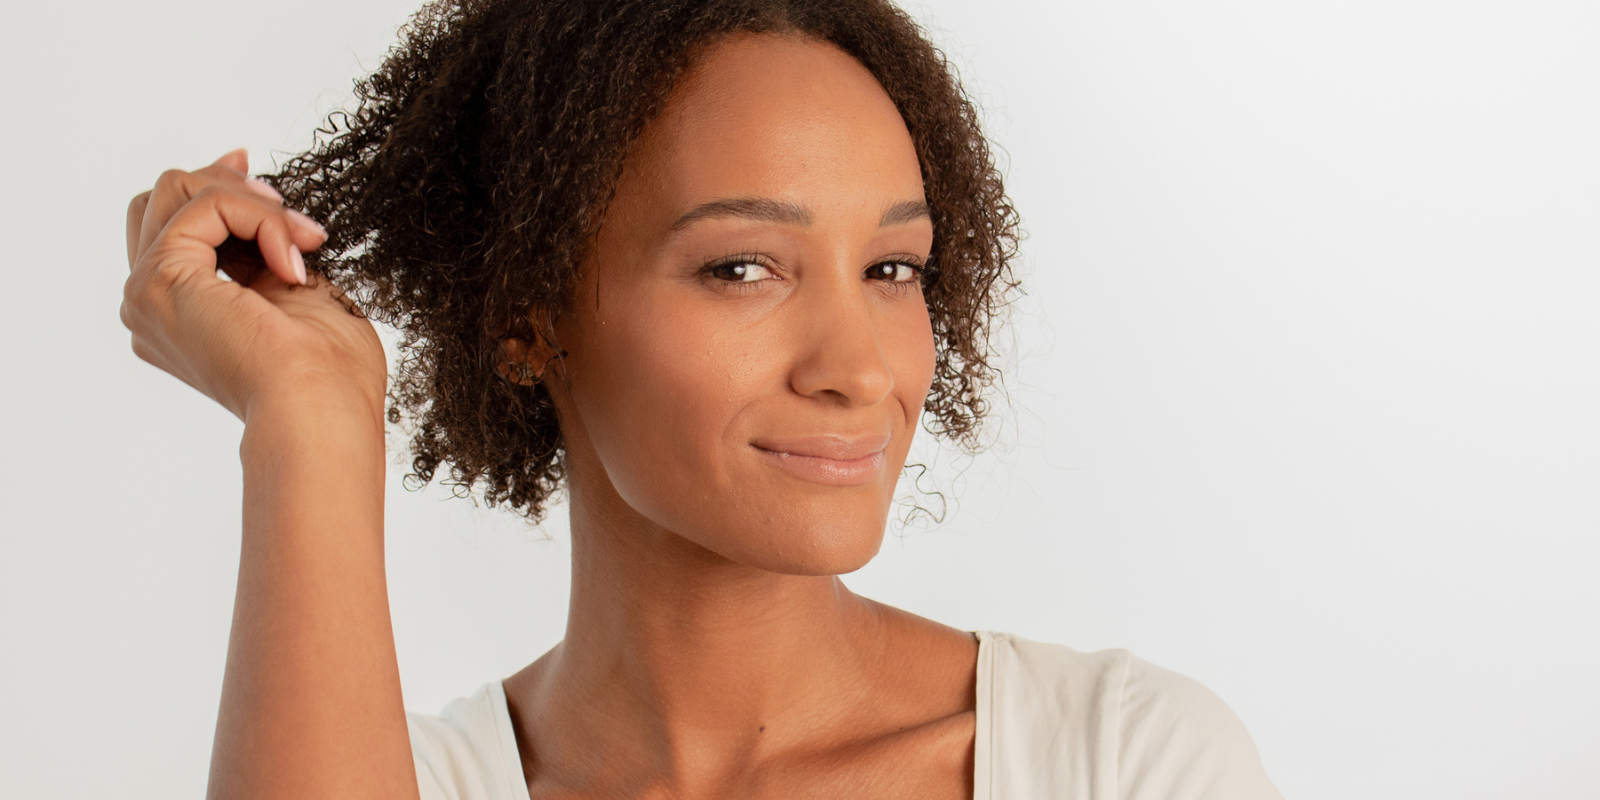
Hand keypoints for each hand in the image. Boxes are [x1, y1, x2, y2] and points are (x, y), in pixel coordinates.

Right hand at [122, 150, 385, 423]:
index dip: (210, 186)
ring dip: (254, 204)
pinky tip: (292, 261)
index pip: (171, 226)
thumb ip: (262, 251)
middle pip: (162, 199)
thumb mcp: (294, 292)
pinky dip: (259, 218)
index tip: (251, 167)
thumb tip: (258, 204)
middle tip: (287, 208)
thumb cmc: (329, 374)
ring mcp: (146, 293)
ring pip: (181, 192)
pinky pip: (205, 206)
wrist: (321, 410)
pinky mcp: (160, 281)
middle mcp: (149, 306)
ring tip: (303, 242)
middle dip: (228, 185)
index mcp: (179, 317)